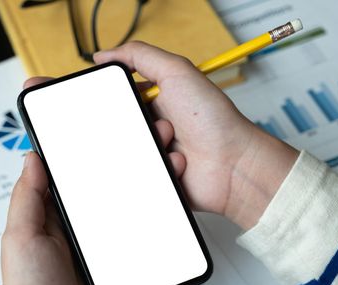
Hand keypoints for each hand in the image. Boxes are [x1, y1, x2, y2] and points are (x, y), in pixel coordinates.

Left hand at [2, 77, 181, 284]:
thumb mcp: (20, 241)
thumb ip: (27, 198)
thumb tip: (32, 156)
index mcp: (53, 217)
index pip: (69, 171)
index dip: (81, 145)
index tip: (96, 118)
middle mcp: (82, 224)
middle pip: (105, 180)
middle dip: (124, 153)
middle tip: (141, 127)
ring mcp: (109, 240)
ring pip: (130, 199)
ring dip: (147, 174)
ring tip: (162, 149)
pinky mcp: (131, 257)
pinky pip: (147, 227)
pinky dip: (160, 208)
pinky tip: (171, 188)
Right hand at [94, 42, 298, 228]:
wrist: (233, 163)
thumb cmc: (213, 118)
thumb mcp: (176, 72)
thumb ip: (139, 55)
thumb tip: (104, 56)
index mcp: (155, 100)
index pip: (119, 97)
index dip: (114, 99)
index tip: (118, 100)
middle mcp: (153, 125)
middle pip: (120, 126)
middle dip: (134, 123)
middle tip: (157, 120)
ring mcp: (155, 151)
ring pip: (126, 151)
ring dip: (149, 144)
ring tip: (173, 141)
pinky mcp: (156, 175)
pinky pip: (137, 173)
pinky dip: (158, 166)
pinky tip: (179, 161)